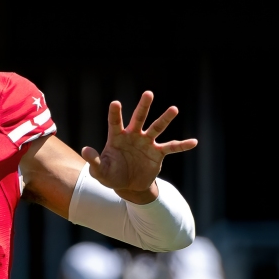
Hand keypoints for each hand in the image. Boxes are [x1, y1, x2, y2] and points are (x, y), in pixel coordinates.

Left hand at [82, 92, 196, 203]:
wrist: (128, 185)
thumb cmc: (112, 175)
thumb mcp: (100, 172)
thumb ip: (94, 161)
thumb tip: (85, 150)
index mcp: (117, 137)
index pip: (115, 123)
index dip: (115, 114)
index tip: (115, 103)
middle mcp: (134, 136)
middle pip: (139, 118)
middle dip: (143, 106)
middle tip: (148, 94)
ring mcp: (147, 143)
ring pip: (157, 127)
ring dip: (165, 119)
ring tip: (174, 109)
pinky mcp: (158, 153)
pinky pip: (172, 147)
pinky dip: (182, 145)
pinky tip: (194, 142)